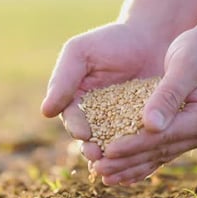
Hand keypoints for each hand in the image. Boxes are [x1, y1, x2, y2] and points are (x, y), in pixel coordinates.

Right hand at [41, 22, 167, 160]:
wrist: (151, 37)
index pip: (72, 118)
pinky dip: (137, 151)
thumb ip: (62, 79)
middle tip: (97, 154)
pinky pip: (138, 141)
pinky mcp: (143, 126)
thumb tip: (45, 111)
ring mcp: (121, 123)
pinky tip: (141, 157)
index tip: (82, 134)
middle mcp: (96, 116)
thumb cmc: (111, 40)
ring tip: (117, 160)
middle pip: (91, 137)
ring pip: (114, 144)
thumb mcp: (80, 53)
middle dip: (92, 147)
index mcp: (76, 101)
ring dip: (113, 155)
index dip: (76, 127)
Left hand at [93, 25, 196, 184]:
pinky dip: (141, 161)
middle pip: (158, 151)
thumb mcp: (185, 65)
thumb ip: (168, 94)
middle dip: (126, 161)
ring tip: (104, 176)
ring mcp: (196, 135)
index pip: (162, 137)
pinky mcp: (185, 131)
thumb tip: (150, 125)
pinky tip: (122, 172)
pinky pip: (161, 151)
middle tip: (98, 170)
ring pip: (158, 155)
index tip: (107, 152)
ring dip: (130, 167)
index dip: (133, 145)